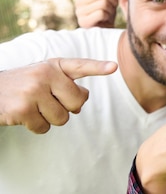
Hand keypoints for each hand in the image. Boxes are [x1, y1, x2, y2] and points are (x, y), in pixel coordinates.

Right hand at [0, 58, 117, 133]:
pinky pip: (44, 128)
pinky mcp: (22, 109)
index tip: (114, 67)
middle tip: (50, 102)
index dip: (98, 67)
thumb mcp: (44, 76)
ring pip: (62, 118)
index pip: (80, 66)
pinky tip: (25, 116)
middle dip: (67, 108)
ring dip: (50, 119)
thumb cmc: (23, 85)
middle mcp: (45, 74)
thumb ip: (66, 83)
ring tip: (35, 107)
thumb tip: (83, 98)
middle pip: (77, 102)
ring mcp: (33, 91)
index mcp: (54, 65)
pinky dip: (36, 127)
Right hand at [75, 0, 120, 27]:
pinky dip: (107, 16)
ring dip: (111, 9)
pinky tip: (105, 20)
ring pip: (103, 2)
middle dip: (113, 0)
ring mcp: (79, 12)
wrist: (105, 34)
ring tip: (108, 14)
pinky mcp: (83, 22)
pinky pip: (101, 12)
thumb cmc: (107, 15)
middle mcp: (79, 2)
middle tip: (113, 8)